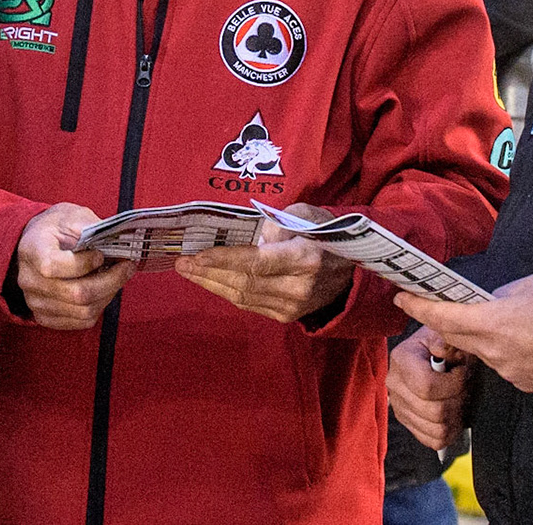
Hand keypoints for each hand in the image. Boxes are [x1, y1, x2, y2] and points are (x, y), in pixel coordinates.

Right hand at [14, 203, 133, 329]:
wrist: (36, 242)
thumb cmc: (56, 228)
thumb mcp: (71, 215)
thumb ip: (90, 227)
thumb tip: (116, 242)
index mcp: (32, 250)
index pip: (53, 266)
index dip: (82, 264)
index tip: (100, 254)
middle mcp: (29, 280)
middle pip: (76, 294)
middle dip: (110, 281)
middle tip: (127, 266)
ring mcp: (35, 302)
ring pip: (83, 311)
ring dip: (108, 294)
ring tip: (118, 277)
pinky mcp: (45, 317)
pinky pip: (81, 321)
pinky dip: (100, 306)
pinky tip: (105, 289)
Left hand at [174, 203, 353, 322]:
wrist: (351, 274)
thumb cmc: (324, 235)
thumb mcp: (306, 216)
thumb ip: (278, 222)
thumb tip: (252, 236)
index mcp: (304, 259)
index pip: (256, 262)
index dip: (224, 260)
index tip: (197, 254)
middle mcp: (297, 287)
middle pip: (244, 282)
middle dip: (209, 272)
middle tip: (181, 261)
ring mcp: (292, 306)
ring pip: (242, 297)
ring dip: (211, 284)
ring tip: (188, 271)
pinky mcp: (286, 316)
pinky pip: (249, 304)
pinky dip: (226, 292)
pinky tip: (210, 281)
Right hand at [389, 327, 470, 448]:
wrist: (441, 356)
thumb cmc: (447, 348)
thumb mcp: (449, 336)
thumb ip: (447, 342)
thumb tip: (442, 349)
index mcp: (401, 359)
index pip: (426, 386)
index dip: (453, 384)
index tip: (462, 373)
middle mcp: (395, 383)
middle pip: (434, 411)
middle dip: (458, 400)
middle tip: (464, 388)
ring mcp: (399, 405)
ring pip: (436, 429)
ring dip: (455, 417)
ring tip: (458, 399)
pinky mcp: (407, 422)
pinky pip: (433, 440)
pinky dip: (449, 432)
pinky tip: (452, 414)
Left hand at [396, 273, 532, 393]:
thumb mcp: (527, 287)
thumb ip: (500, 296)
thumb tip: (491, 301)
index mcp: (491, 322)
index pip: (442, 316)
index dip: (419, 308)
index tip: (402, 299)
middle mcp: (493, 350)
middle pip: (456, 336)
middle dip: (447, 323)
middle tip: (442, 308)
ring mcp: (507, 370)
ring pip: (481, 352)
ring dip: (482, 338)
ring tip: (504, 323)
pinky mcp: (523, 383)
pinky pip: (503, 365)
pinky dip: (504, 353)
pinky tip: (523, 343)